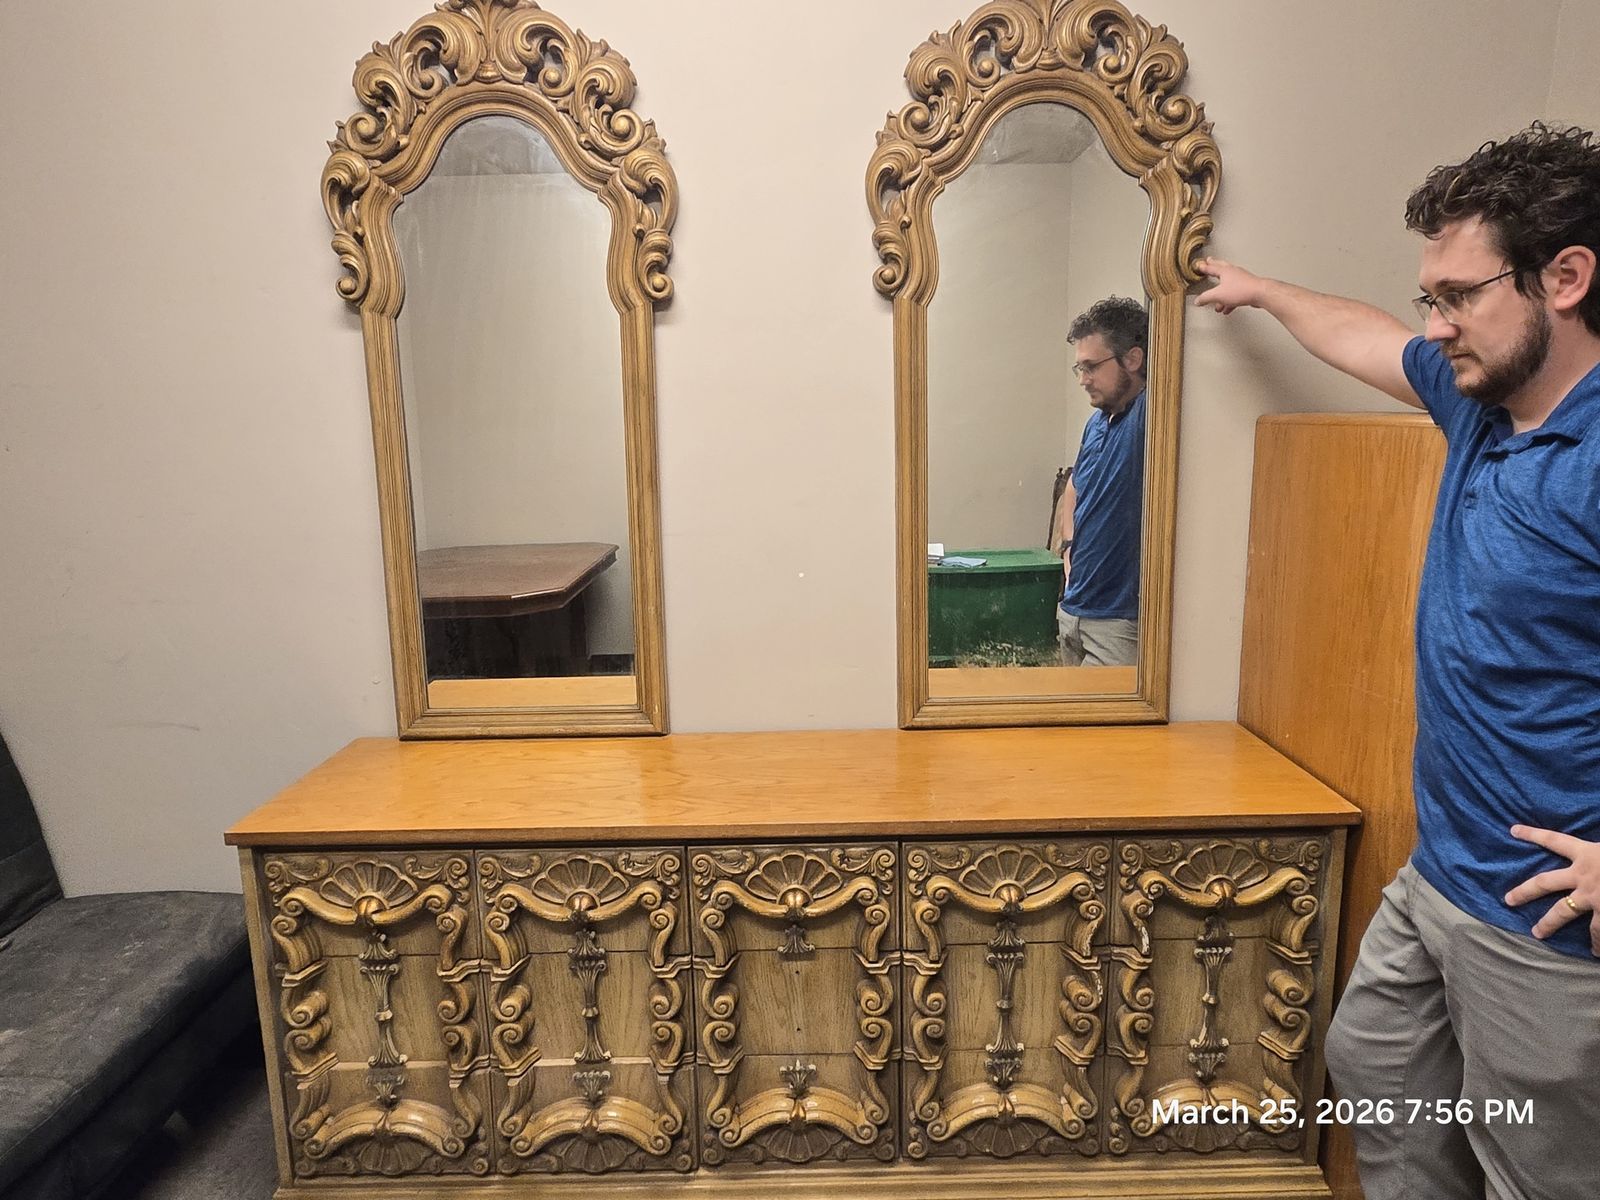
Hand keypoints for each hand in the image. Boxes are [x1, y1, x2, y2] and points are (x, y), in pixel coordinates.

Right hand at [1192, 256, 1264, 315]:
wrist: (1260, 294)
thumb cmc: (1242, 290)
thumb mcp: (1218, 295)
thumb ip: (1206, 298)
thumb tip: (1198, 300)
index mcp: (1225, 271)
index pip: (1211, 267)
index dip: (1204, 267)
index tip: (1200, 265)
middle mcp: (1233, 272)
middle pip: (1220, 268)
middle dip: (1213, 266)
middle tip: (1210, 262)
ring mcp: (1241, 279)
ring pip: (1227, 284)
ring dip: (1221, 292)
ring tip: (1216, 299)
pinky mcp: (1246, 287)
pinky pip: (1234, 293)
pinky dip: (1229, 300)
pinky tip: (1228, 307)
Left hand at [1504, 825, 1599, 954]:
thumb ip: (1598, 852)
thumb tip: (1597, 849)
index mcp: (1588, 854)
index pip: (1555, 840)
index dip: (1534, 835)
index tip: (1514, 830)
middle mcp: (1584, 876)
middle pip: (1544, 883)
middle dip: (1524, 891)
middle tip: (1508, 900)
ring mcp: (1593, 897)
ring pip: (1563, 912)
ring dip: (1550, 923)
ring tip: (1538, 934)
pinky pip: (1598, 931)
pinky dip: (1599, 943)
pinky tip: (1596, 953)